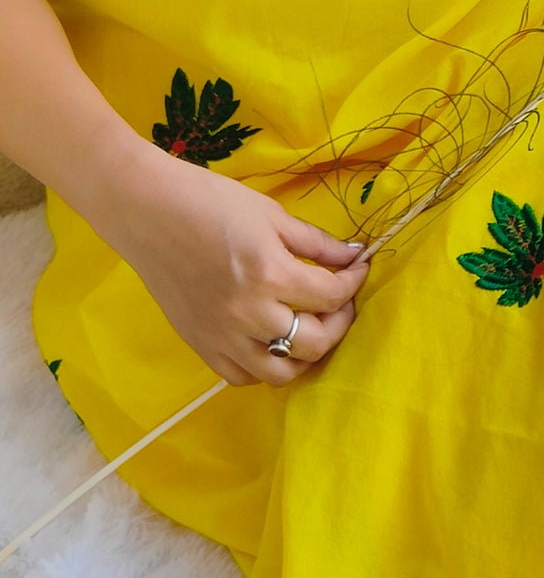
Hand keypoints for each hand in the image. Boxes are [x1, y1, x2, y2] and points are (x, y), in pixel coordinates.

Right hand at [101, 144, 368, 386]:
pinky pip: (242, 376)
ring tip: (314, 328)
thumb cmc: (211, 201)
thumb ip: (316, 242)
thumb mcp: (272, 214)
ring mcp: (222, 337)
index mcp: (269, 273)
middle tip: (342, 300)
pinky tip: (275, 341)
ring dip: (307, 355)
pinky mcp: (201, 347)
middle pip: (314, 341)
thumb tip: (354, 256)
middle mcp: (248, 314)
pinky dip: (266, 366)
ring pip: (281, 372)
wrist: (149, 213)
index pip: (330, 295)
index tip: (360, 268)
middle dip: (340, 321)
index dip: (354, 281)